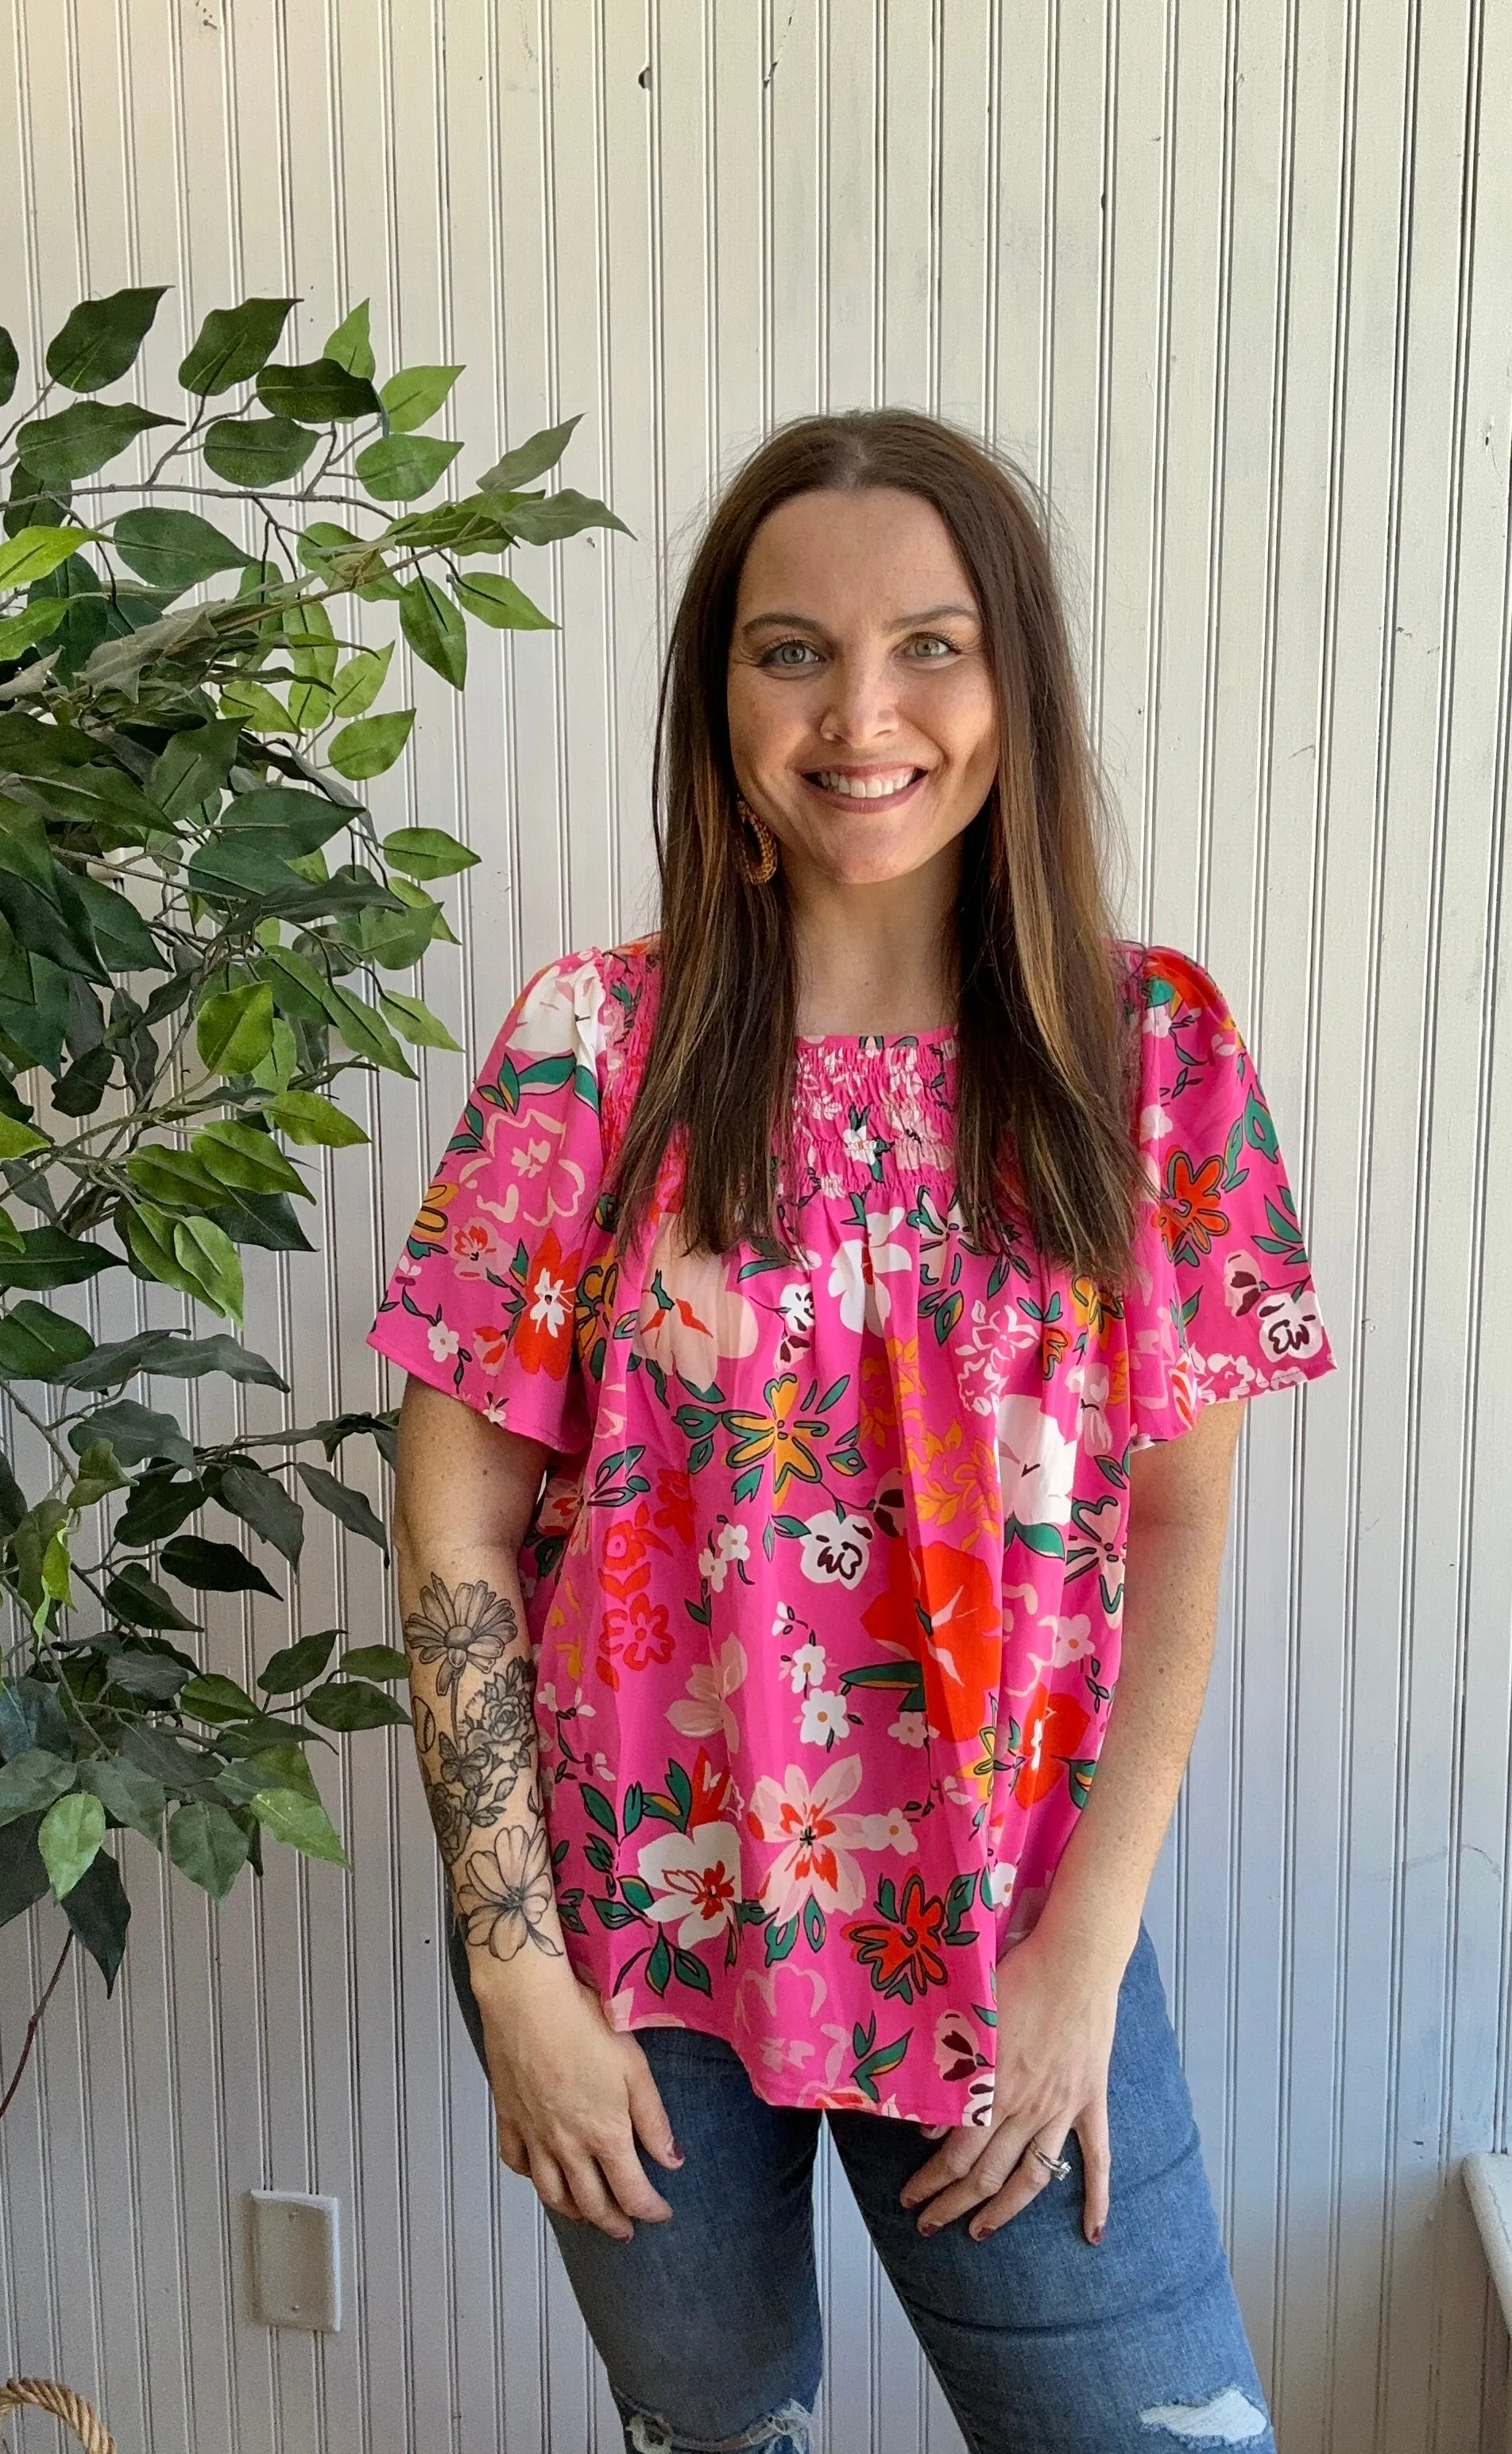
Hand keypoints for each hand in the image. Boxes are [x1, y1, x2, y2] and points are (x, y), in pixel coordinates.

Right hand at [473, 1953, 682, 2241]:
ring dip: (572, 2211)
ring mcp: (534, 2135)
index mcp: (605, 2134)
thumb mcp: (635, 2069)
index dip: (650, 2210)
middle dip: (612, 2222)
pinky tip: (540, 2174)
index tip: (661, 2214)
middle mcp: (567, 2146)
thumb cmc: (585, 2025)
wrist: (528, 2003)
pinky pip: (517, 2162)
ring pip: (551, 2192)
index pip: (631, 2192)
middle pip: (591, 2203)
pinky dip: (530, 2177)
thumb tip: (671, 2160)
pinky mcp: (509, 2118)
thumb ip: (653, 2120)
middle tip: (625, 2231)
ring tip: (585, 2215)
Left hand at [899, 1920, 1120, 2243]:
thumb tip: (931, 2128)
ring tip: (979, 2232)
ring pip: (1032, 2179)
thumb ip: (952, 2076)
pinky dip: (1096, 2201)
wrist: (1075, 1960)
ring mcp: (1062, 2110)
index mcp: (995, 2092)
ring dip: (1002, 2211)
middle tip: (929, 2225)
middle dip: (953, 2204)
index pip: (956, 2157)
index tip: (910, 2199)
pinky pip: (1098, 2161)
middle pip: (987, 2175)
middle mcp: (1028, 2110)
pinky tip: (1092, 2234)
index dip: (931, 2184)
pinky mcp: (1090, 2102)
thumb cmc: (1018, 1978)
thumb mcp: (972, 2024)